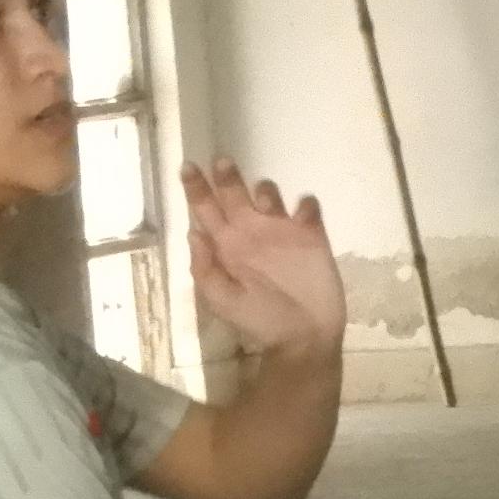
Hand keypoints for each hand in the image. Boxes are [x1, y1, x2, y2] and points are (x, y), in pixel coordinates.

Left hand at [182, 159, 343, 356]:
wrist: (303, 338)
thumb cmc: (259, 320)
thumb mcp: (223, 300)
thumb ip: (206, 269)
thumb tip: (192, 233)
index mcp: (227, 246)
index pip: (206, 211)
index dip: (196, 189)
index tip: (187, 168)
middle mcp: (251, 233)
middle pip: (235, 195)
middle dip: (227, 177)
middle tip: (221, 161)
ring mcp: (282, 232)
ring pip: (271, 195)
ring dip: (266, 191)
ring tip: (263, 198)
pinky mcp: (311, 237)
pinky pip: (308, 210)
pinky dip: (305, 206)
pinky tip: (301, 214)